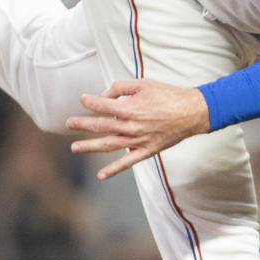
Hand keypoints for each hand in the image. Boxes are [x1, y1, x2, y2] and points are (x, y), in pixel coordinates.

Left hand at [66, 79, 210, 179]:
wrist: (191, 112)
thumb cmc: (167, 95)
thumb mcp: (143, 83)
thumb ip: (121, 87)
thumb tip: (105, 95)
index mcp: (128, 108)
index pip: (101, 105)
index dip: (90, 101)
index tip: (83, 98)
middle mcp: (129, 126)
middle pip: (100, 126)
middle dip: (82, 124)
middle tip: (68, 123)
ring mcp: (137, 141)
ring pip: (108, 145)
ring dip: (89, 146)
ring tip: (74, 147)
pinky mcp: (146, 151)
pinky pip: (126, 163)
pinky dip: (113, 170)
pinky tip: (101, 176)